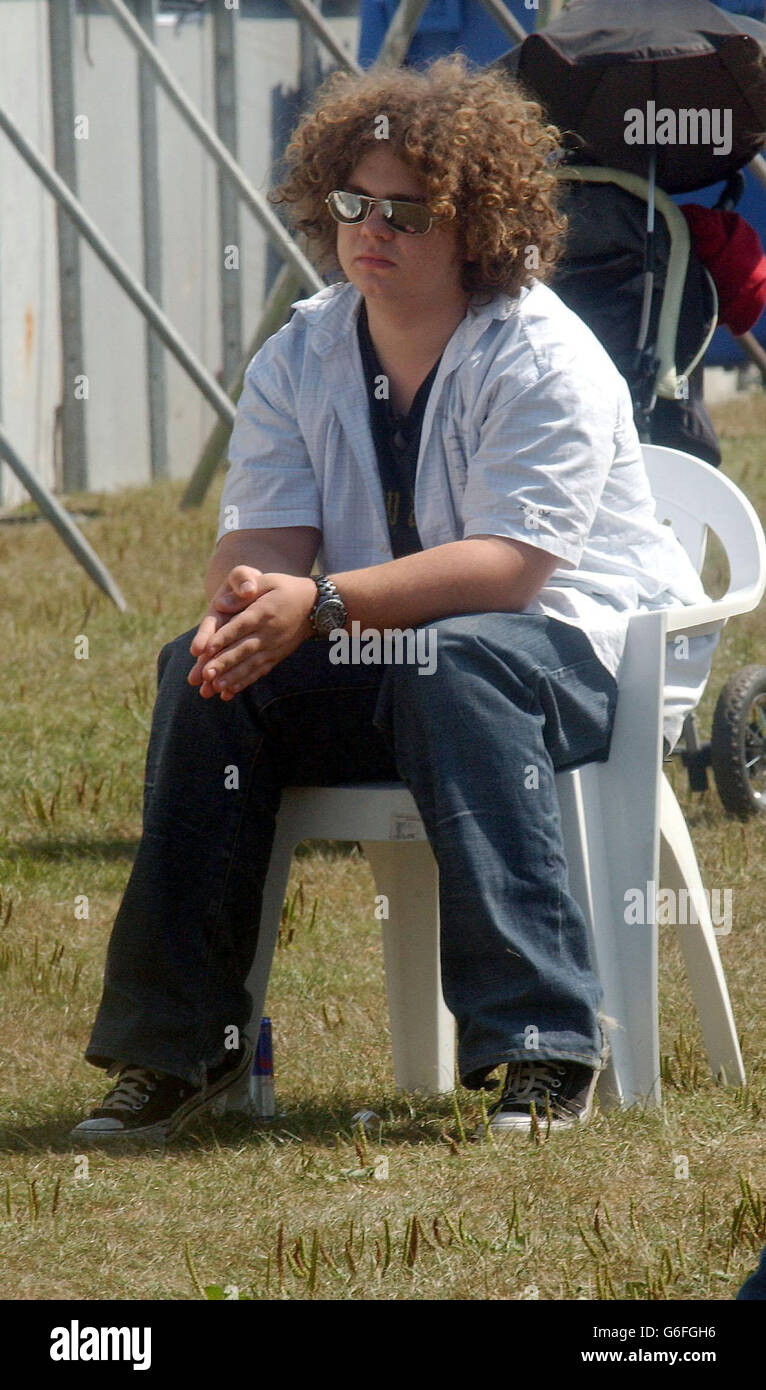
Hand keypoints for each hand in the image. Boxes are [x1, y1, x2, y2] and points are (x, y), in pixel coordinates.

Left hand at [188, 570, 316, 697]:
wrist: (316, 606)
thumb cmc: (285, 589)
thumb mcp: (267, 581)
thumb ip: (244, 591)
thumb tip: (219, 603)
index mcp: (263, 612)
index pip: (240, 626)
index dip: (223, 637)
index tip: (206, 649)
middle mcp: (268, 633)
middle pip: (243, 649)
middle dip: (224, 663)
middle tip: (206, 674)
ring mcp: (273, 648)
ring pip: (250, 664)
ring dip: (232, 677)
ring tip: (216, 688)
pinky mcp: (276, 657)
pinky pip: (259, 671)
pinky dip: (244, 682)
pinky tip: (229, 692)